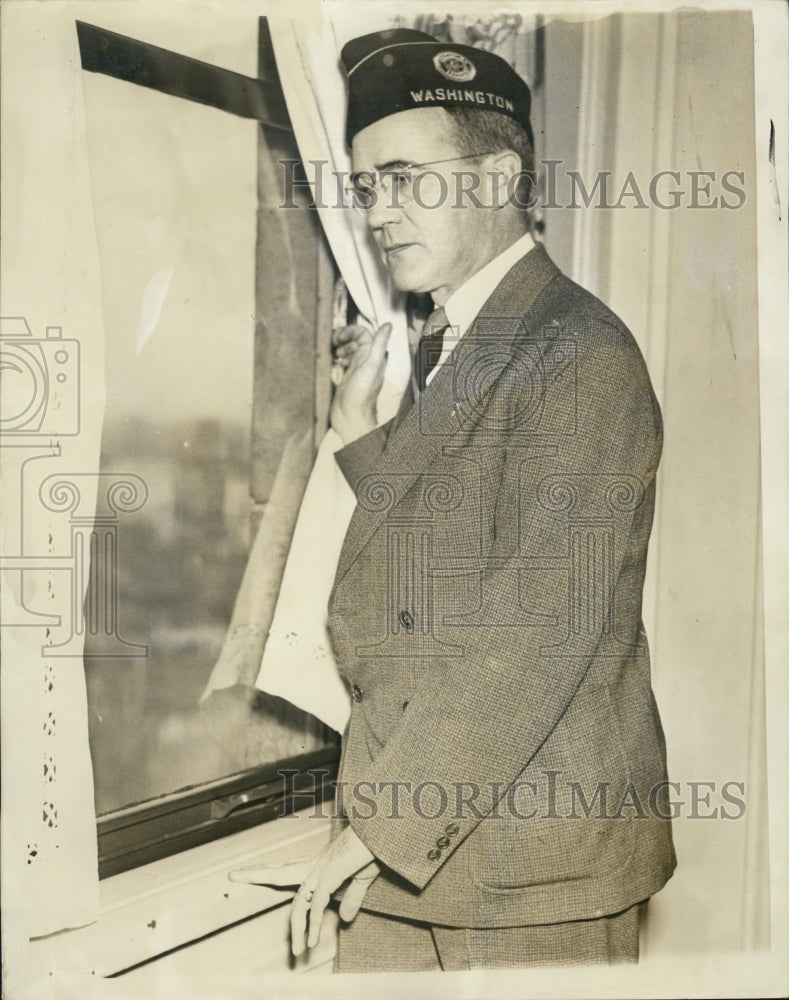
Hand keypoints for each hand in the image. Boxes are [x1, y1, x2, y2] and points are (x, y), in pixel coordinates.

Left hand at [228, 825, 379, 955]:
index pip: (289, 869)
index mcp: (320, 864)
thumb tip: (344, 918)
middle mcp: (316, 865)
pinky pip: (316, 906)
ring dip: (297, 930)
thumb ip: (352, 898)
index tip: (250, 871)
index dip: (269, 871)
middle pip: (280, 871)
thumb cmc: (374, 849)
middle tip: (232, 875)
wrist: (383, 833)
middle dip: (256, 874)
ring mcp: (321, 870)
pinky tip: (312, 941)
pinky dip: (313, 926)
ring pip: (299, 902)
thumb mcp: (362, 879)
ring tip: (297, 951)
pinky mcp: (330, 876)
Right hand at [330, 322, 391, 444]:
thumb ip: (379, 345)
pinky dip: (334, 358)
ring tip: (331, 352)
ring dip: (337, 347)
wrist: (351, 418)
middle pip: (354, 340)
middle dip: (342, 337)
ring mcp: (355, 369)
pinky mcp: (346, 378)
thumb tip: (388, 325)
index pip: (363, 333)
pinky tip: (330, 362)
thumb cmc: (361, 395)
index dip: (350, 331)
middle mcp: (365, 361)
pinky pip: (340, 361)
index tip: (338, 338)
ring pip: (346, 349)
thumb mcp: (371, 367)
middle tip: (332, 343)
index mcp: (373, 356)